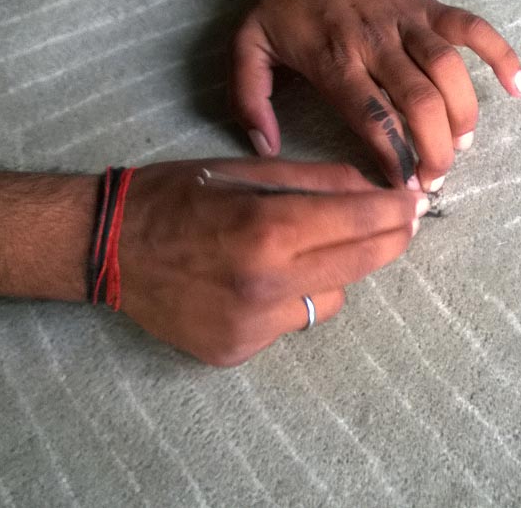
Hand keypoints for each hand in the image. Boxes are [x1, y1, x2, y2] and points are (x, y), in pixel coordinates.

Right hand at [117, 158, 428, 365]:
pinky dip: (289, 301)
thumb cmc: (176, 196)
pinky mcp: (237, 351)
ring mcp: (252, 325)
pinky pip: (290, 324)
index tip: (415, 202)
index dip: (397, 210)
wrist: (105, 248)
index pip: (361, 220)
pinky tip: (258, 282)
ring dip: (332, 274)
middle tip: (402, 223)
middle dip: (391, 239)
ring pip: (331, 300)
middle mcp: (266, 283)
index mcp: (267, 227)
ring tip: (299, 252)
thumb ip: (317, 181)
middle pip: (362, 264)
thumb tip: (376, 190)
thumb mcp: (246, 169)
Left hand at [230, 0, 520, 191]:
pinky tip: (518, 87)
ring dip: (464, 114)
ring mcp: (408, 21)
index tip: (405, 188)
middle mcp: (376, 43)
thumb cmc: (283, 2)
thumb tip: (265, 147)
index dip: (395, 157)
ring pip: (449, 70)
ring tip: (463, 145)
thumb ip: (249, 99)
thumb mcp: (246, 47)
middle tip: (438, 177)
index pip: (373, 117)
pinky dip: (501, 55)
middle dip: (436, 148)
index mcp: (335, 61)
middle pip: (419, 101)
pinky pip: (473, 28)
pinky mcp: (429, 4)